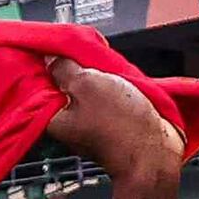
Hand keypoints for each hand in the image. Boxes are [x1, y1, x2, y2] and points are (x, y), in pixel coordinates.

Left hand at [38, 58, 183, 190]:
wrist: (156, 153)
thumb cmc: (121, 124)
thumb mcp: (88, 84)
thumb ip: (65, 69)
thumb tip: (51, 59)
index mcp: (54, 117)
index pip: (41, 82)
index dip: (50, 61)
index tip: (60, 44)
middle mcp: (69, 123)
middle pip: (65, 84)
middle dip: (76, 66)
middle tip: (88, 50)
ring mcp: (90, 125)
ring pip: (88, 90)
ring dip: (97, 75)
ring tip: (107, 62)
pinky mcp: (111, 125)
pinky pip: (106, 99)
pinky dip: (110, 87)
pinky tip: (119, 78)